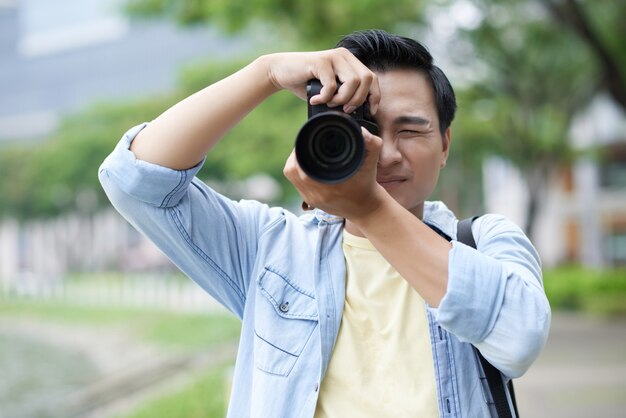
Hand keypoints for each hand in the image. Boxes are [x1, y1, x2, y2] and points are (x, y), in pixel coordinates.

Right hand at [263, 48, 379, 113]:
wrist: (281, 72)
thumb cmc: (306, 84)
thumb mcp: (330, 91)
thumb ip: (344, 96)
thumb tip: (359, 114)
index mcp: (350, 62)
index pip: (372, 78)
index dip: (374, 96)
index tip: (368, 112)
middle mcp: (344, 56)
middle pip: (367, 79)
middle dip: (358, 99)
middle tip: (344, 109)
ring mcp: (333, 57)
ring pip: (352, 82)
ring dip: (342, 99)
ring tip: (328, 103)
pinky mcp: (321, 61)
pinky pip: (332, 84)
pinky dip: (325, 97)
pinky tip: (315, 100)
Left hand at [283, 127, 387, 219]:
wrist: (365, 207)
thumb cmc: (366, 183)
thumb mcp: (372, 162)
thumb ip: (372, 144)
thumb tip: (361, 130)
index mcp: (332, 185)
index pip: (302, 166)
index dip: (299, 151)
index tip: (306, 141)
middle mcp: (319, 194)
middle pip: (292, 170)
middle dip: (295, 155)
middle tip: (304, 144)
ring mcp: (312, 199)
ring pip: (291, 176)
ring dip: (294, 163)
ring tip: (303, 153)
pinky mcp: (310, 201)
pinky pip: (295, 183)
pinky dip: (297, 172)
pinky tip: (305, 165)